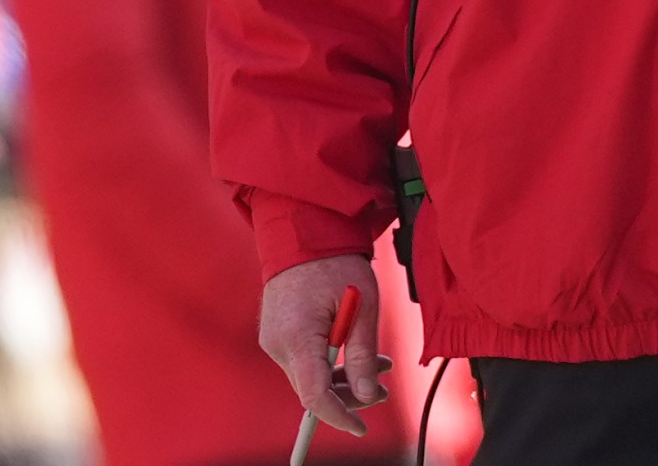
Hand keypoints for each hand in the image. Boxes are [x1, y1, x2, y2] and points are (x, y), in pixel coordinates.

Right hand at [261, 255, 388, 435]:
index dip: (339, 416)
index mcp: (298, 337)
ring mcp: (274, 339)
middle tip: (383, 388)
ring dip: (343, 378)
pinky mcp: (278, 333)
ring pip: (310, 377)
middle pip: (313, 389)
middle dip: (349, 395)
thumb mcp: (362, 306)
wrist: (304, 230)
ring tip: (380, 365)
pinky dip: (330, 363)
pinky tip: (356, 353)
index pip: (314, 395)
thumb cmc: (335, 261)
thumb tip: (366, 394)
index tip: (361, 428)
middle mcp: (278, 344)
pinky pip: (305, 360)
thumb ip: (362, 353)